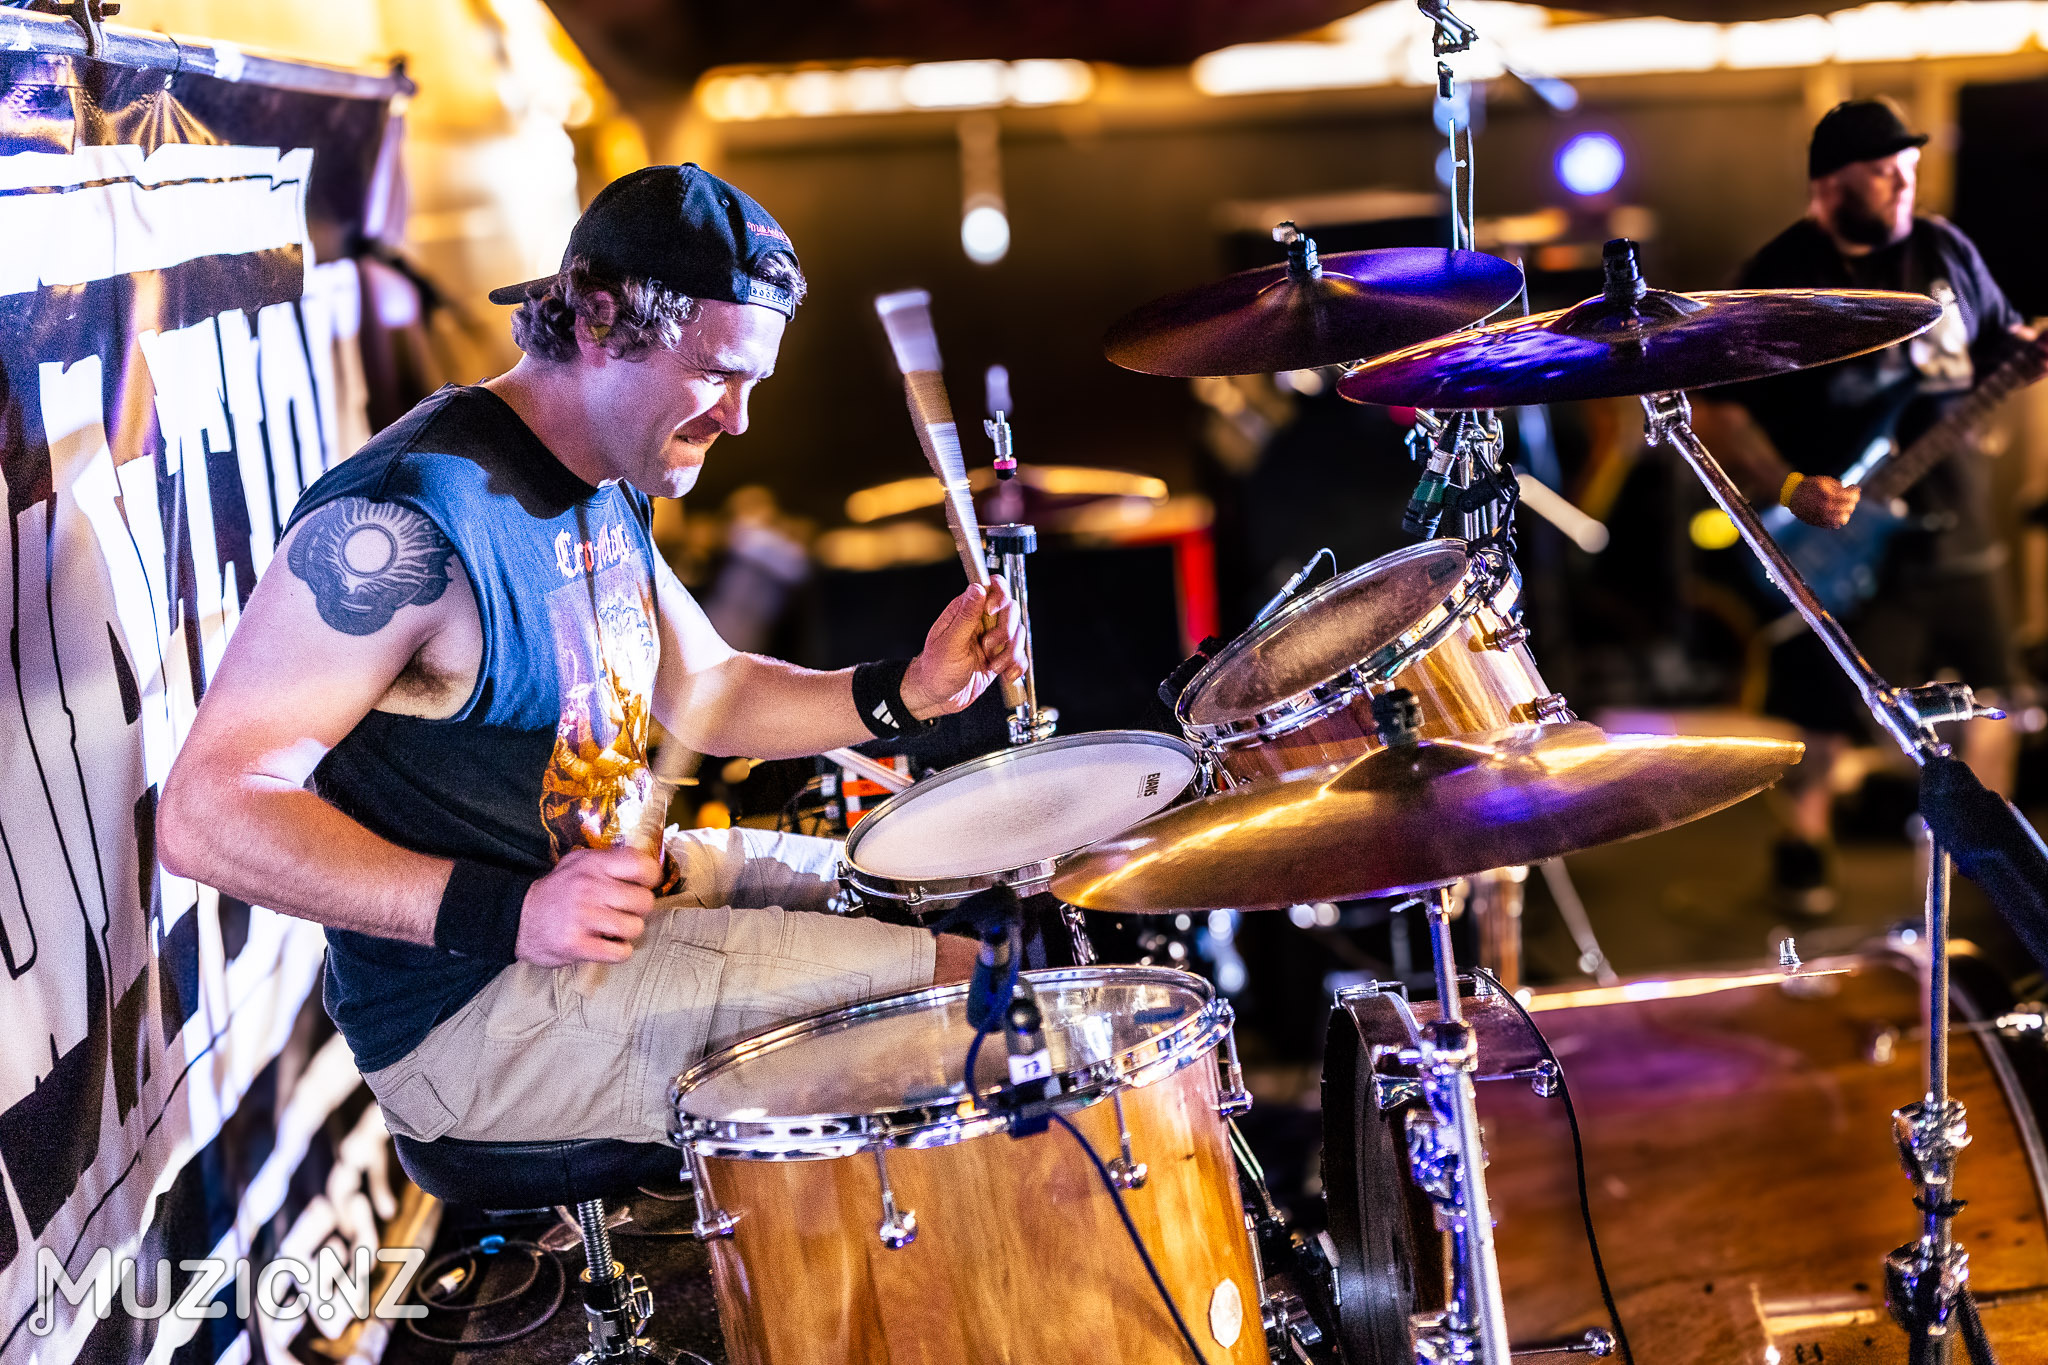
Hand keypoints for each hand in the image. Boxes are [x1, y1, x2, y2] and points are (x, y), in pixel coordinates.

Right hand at [514, 845, 661, 966]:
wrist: (517, 918)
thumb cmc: (557, 891)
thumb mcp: (577, 863)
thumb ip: (609, 861)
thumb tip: (648, 865)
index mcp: (592, 864)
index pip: (641, 865)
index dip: (651, 877)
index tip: (644, 884)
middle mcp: (588, 888)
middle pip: (643, 901)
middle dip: (639, 909)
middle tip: (625, 911)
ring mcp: (582, 917)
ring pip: (634, 928)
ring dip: (628, 932)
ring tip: (612, 928)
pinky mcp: (576, 945)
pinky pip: (620, 952)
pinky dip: (618, 951)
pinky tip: (607, 944)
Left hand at [900, 577, 1028, 718]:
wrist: (938, 698)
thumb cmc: (935, 671)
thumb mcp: (950, 642)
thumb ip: (966, 615)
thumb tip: (977, 588)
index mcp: (965, 611)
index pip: (993, 588)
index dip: (999, 597)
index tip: (992, 613)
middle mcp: (981, 622)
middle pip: (1011, 610)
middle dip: (1005, 632)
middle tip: (987, 647)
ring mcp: (993, 639)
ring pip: (1018, 634)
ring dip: (1010, 652)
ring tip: (993, 665)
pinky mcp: (1000, 656)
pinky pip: (1020, 654)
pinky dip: (1017, 665)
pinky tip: (1005, 673)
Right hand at [1787, 474, 1859, 528]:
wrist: (1791, 497)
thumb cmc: (1808, 486)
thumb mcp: (1824, 481)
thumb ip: (1839, 486)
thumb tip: (1853, 491)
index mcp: (1828, 495)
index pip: (1851, 497)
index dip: (1855, 492)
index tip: (1854, 488)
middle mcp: (1826, 508)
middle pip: (1849, 507)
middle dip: (1851, 501)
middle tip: (1849, 496)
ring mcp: (1823, 517)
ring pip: (1844, 518)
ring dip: (1846, 511)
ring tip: (1842, 506)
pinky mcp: (1819, 523)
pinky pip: (1835, 524)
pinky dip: (1838, 519)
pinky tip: (1835, 512)